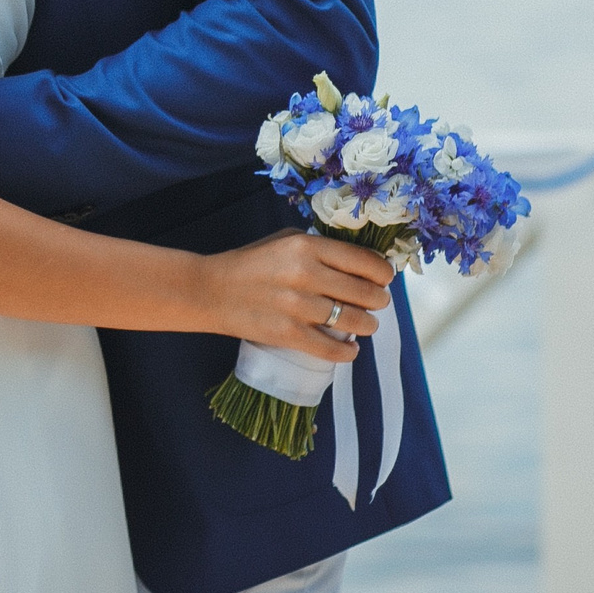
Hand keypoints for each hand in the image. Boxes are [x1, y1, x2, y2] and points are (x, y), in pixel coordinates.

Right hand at [197, 231, 393, 363]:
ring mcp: (297, 307)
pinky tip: (351, 349)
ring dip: (368, 325)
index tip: (383, 279)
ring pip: (355, 321)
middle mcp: (305, 274)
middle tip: (376, 303)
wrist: (209, 290)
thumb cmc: (251, 262)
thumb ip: (322, 248)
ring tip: (365, 324)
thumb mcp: (286, 240)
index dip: (383, 273)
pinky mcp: (288, 334)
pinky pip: (333, 349)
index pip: (366, 262)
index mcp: (306, 246)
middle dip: (379, 300)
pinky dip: (348, 352)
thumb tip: (363, 262)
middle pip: (366, 293)